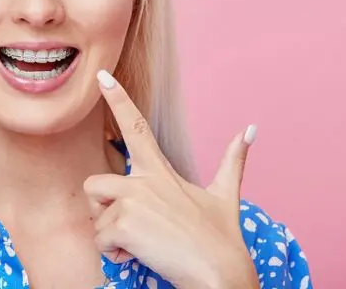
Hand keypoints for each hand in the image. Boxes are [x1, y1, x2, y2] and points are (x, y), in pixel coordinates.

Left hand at [84, 70, 259, 288]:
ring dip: (110, 234)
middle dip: (102, 208)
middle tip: (129, 227)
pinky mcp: (124, 224)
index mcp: (160, 171)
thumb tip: (250, 129)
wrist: (220, 275)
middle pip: (95, 183)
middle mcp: (143, 181)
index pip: (136, 126)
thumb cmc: (220, 239)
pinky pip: (100, 239)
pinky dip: (114, 254)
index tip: (102, 76)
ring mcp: (132, 201)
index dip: (118, 99)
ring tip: (141, 243)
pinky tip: (138, 256)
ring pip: (95, 215)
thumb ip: (232, 161)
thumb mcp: (225, 195)